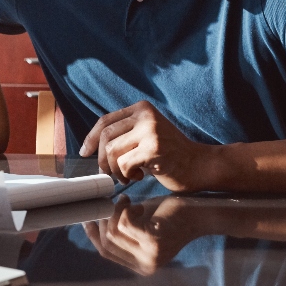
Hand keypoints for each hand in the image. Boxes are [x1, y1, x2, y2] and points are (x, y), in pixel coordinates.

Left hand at [79, 101, 212, 190]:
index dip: (91, 138)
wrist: (201, 165)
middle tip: (109, 173)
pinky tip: (140, 176)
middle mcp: (145, 116)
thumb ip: (124, 134)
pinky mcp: (154, 149)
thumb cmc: (171, 154)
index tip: (85, 152)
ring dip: (115, 170)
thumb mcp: (146, 134)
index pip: (105, 121)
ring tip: (128, 175)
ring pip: (112, 152)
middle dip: (102, 160)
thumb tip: (91, 148)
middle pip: (105, 137)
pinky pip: (124, 164)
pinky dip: (126, 175)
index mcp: (141, 108)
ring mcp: (150, 131)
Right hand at [83, 196, 199, 275]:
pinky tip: (138, 204)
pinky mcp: (152, 240)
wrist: (198, 214)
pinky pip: (124, 222)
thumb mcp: (141, 228)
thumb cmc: (169, 217)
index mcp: (141, 267)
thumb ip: (121, 232)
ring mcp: (149, 255)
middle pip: (107, 242)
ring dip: (118, 211)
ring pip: (114, 230)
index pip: (106, 253)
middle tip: (114, 202)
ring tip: (129, 201)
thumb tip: (90, 224)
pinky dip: (127, 208)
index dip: (93, 235)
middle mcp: (145, 266)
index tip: (88, 217)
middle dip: (105, 218)